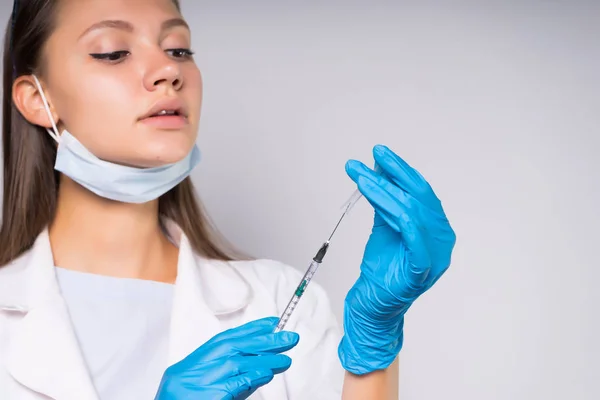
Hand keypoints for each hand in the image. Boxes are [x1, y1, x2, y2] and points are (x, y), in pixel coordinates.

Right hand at [155, 317, 298, 399]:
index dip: (248, 330)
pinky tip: (268, 374)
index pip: (222, 341)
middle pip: (230, 347)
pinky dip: (252, 377)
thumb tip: (261, 368)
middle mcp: (188, 373)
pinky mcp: (205, 399)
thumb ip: (227, 379)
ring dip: (263, 360)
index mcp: (186, 368)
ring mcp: (195, 386)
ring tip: (285, 359)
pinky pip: (233, 384)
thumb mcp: (201, 392)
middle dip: (262, 340)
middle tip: (289, 337)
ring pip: (234, 364)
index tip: (270, 323)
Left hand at [338, 144, 455, 374]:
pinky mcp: (420, 272)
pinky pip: (416, 244)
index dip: (401, 170)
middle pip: (417, 198)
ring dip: (383, 191)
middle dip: (393, 174)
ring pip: (410, 214)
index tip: (379, 154)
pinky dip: (405, 223)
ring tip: (360, 177)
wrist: (374, 303)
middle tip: (372, 156)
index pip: (421, 191)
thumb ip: (386, 199)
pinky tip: (387, 205)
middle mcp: (441, 239)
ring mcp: (434, 256)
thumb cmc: (382, 267)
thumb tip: (379, 167)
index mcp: (435, 227)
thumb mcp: (384, 225)